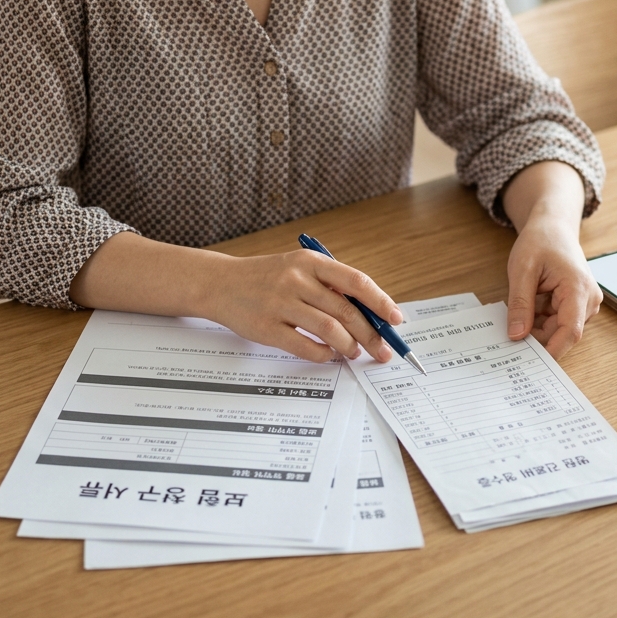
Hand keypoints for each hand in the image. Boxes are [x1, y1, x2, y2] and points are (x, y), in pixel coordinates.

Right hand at [201, 249, 402, 363]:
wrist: (220, 283)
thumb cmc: (267, 277)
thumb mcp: (299, 268)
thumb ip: (329, 286)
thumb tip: (370, 314)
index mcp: (310, 261)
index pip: (356, 282)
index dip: (380, 302)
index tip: (396, 319)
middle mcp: (297, 279)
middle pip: (346, 310)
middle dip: (371, 335)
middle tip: (382, 350)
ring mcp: (280, 303)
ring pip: (330, 329)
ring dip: (349, 346)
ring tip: (354, 353)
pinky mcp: (267, 327)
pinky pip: (305, 346)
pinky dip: (324, 354)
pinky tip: (329, 355)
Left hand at [505, 212, 601, 359]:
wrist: (552, 226)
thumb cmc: (540, 241)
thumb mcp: (522, 270)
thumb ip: (520, 304)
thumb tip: (517, 335)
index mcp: (578, 289)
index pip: (570, 331)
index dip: (552, 350)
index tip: (531, 362)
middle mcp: (588, 299)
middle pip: (563, 332)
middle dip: (538, 338)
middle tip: (510, 340)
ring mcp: (584, 302)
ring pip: (558, 328)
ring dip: (537, 327)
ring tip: (517, 316)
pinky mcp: (577, 303)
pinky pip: (557, 321)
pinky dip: (540, 320)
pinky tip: (526, 311)